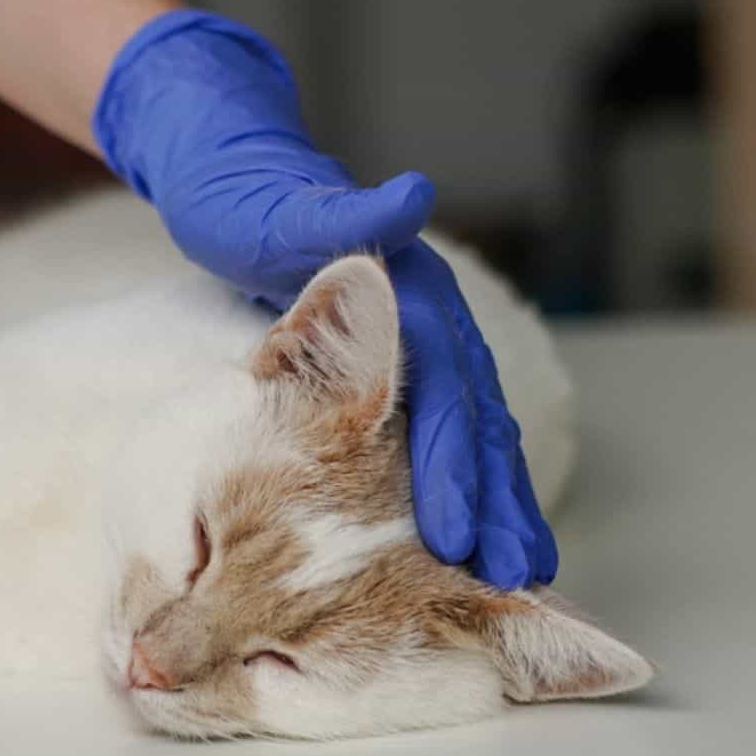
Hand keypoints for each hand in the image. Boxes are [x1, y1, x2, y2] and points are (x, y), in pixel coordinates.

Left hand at [93, 9, 556, 586]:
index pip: (443, 390)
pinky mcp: (396, 365)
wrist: (238, 177)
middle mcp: (427, 322)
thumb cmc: (245, 202)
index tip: (455, 533)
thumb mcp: (274, 210)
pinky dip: (464, 482)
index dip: (452, 463)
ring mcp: (416, 345)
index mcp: (407, 296)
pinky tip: (471, 534)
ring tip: (517, 574)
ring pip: (472, 431)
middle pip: (474, 420)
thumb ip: (335, 215)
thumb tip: (409, 197)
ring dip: (495, 500)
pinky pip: (440, 431)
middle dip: (493, 500)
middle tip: (509, 577)